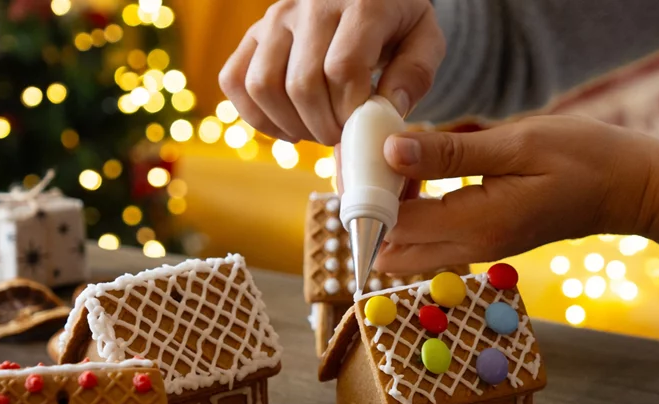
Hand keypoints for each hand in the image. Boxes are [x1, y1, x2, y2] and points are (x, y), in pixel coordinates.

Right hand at [219, 0, 444, 144]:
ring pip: (263, 85)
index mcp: (361, 2)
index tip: (362, 125)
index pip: (343, 68)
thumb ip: (415, 74)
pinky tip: (286, 126)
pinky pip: (234, 80)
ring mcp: (275, 17)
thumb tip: (387, 110)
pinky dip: (254, 115)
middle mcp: (310, 4)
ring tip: (315, 131)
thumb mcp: (424, 39)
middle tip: (340, 135)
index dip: (350, 111)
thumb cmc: (397, 21)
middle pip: (302, 84)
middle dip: (323, 126)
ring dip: (289, 124)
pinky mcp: (253, 33)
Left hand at [374, 115, 658, 272]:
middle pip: (394, 249)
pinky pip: (434, 234)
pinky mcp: (485, 238)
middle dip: (373, 212)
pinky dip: (417, 207)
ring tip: (401, 158)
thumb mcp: (516, 145)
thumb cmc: (584, 159)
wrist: (631, 188)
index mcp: (477, 226)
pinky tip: (426, 169)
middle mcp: (472, 246)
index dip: (369, 196)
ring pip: (411, 245)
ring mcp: (479, 247)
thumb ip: (450, 154)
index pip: (395, 225)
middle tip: (372, 163)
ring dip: (394, 208)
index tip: (362, 157)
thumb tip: (391, 152)